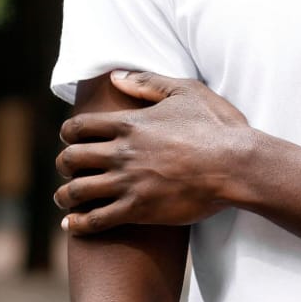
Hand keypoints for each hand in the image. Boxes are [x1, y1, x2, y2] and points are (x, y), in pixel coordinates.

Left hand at [54, 70, 253, 233]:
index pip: (78, 127)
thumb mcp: (185, 92)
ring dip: (65, 195)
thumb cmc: (215, 126)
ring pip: (77, 192)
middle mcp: (121, 153)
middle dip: (64, 164)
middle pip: (71, 159)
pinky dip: (78, 224)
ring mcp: (128, 183)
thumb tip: (116, 77)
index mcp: (129, 124)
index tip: (70, 139)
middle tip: (68, 168)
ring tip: (65, 198)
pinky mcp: (138, 210)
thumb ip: (147, 82)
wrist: (236, 165)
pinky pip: (96, 220)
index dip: (68, 134)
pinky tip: (72, 225)